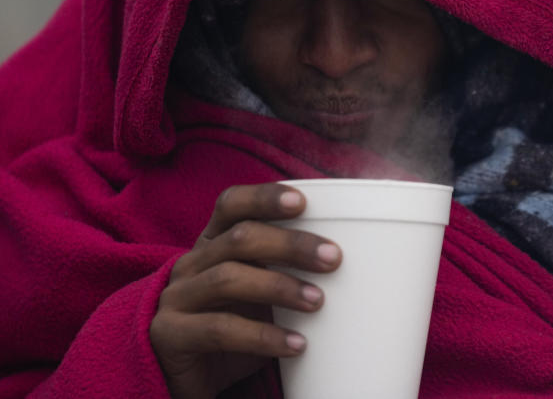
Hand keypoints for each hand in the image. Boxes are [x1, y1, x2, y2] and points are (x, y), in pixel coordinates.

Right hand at [149, 183, 341, 398]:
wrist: (182, 375)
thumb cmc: (235, 322)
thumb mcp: (258, 291)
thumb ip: (287, 270)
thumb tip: (361, 259)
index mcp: (213, 242)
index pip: (231, 203)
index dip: (264, 197)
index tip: (302, 201)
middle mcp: (192, 263)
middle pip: (240, 238)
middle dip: (290, 244)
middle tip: (333, 257)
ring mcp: (176, 297)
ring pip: (229, 278)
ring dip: (280, 286)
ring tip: (319, 301)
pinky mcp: (170, 335)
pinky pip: (219, 329)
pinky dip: (263, 337)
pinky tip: (297, 344)